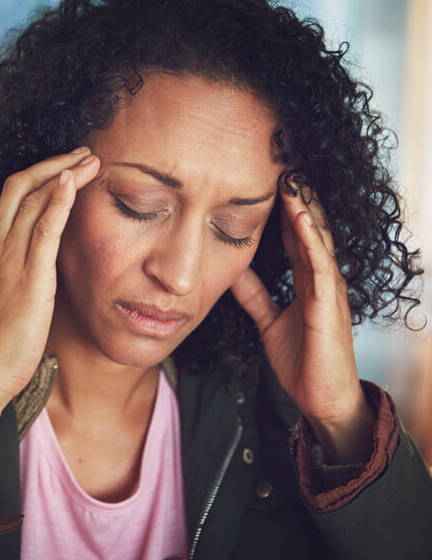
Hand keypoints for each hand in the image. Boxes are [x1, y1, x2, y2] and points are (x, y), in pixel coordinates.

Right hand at [0, 147, 100, 404]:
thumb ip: (11, 277)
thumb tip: (33, 271)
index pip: (10, 200)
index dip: (40, 179)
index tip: (65, 170)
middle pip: (20, 187)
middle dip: (54, 163)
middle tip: (83, 152)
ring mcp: (7, 260)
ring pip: (33, 199)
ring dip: (64, 173)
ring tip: (92, 160)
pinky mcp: (27, 278)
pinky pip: (43, 228)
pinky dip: (59, 201)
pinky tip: (74, 182)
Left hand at [230, 182, 374, 462]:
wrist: (321, 397)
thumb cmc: (301, 359)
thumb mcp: (269, 320)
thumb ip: (255, 295)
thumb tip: (231, 272)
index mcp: (306, 279)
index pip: (293, 235)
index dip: (281, 207)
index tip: (266, 179)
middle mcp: (320, 278)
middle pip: (307, 228)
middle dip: (295, 197)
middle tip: (282, 162)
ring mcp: (328, 289)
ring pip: (316, 239)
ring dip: (304, 208)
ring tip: (292, 178)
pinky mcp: (329, 306)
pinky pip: (320, 267)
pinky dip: (310, 241)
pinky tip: (300, 219)